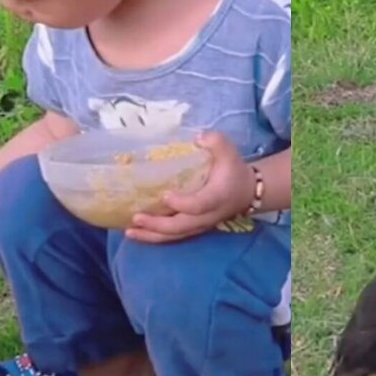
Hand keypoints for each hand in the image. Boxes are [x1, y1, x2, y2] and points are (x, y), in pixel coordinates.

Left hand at [126, 131, 255, 243]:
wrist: (246, 192)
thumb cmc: (233, 170)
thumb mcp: (229, 152)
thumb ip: (216, 142)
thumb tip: (198, 138)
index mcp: (217, 197)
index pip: (199, 205)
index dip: (183, 203)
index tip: (165, 195)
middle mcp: (207, 215)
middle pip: (182, 226)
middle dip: (157, 225)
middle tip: (136, 218)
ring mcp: (200, 225)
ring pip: (175, 235)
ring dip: (151, 235)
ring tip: (129, 232)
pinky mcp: (193, 228)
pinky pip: (174, 236)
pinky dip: (155, 237)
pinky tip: (137, 233)